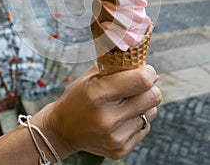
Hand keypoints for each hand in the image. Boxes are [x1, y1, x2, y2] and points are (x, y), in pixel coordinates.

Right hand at [39, 64, 161, 160]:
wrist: (62, 129)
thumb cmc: (78, 96)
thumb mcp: (91, 75)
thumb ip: (117, 67)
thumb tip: (148, 69)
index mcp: (98, 94)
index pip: (142, 80)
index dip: (148, 72)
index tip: (145, 70)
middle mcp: (108, 119)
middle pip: (153, 96)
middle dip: (149, 87)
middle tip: (136, 85)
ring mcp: (115, 138)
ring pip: (152, 112)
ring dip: (143, 104)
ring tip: (124, 103)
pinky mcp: (120, 150)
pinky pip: (145, 127)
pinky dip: (137, 119)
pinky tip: (121, 117)